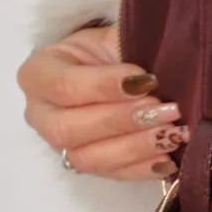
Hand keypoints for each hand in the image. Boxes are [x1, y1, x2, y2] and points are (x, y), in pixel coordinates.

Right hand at [17, 23, 186, 180]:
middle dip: (121, 121)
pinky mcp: (87, 165)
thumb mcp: (114, 36)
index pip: (63, 86)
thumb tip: (157, 65)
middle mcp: (40, 113)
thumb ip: (125, 45)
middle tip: (165, 109)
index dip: (104, 86)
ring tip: (173, 133)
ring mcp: (60, 145)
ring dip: (135, 147)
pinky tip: (169, 159)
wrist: (117, 69)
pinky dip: (142, 169)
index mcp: (38, 73)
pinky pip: (110, 176)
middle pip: (68, 129)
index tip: (146, 79)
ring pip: (87, 158)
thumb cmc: (113, 49)